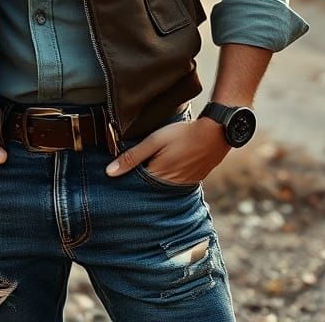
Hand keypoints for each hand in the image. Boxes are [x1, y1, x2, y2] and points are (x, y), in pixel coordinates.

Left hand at [105, 117, 229, 184]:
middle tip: (127, 176)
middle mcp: (168, 188)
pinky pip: (172, 186)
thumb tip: (109, 172)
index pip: (134, 187)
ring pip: (159, 189)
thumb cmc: (182, 134)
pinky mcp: (190, 182)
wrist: (214, 134)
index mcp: (157, 178)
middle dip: (138, 184)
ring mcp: (181, 186)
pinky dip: (165, 180)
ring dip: (152, 183)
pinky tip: (165, 169)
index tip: (114, 180)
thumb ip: (132, 156)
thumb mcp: (155, 140)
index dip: (125, 182)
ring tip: (147, 171)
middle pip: (147, 190)